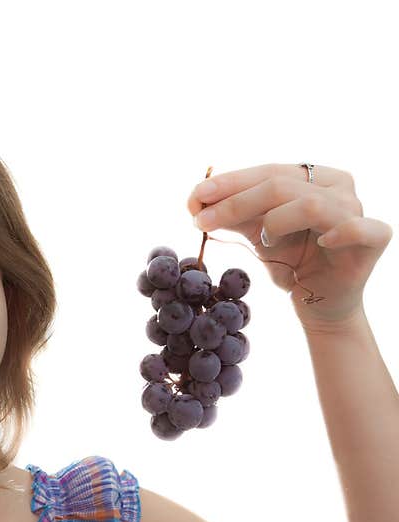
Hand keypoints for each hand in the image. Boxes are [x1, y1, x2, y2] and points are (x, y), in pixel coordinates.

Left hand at [186, 163, 392, 331]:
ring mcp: (357, 211)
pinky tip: (322, 241)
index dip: (229, 183)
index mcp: (312, 176)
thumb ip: (230, 213)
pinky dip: (339, 232)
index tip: (195, 197)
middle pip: (280, 185)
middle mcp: (338, 187)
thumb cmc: (288, 259)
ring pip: (309, 204)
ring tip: (262, 239)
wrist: (317, 302)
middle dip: (235, 203)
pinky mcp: (374, 239)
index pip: (267, 171)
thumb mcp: (254, 232)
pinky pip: (360, 229)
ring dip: (273, 221)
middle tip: (202, 221)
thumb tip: (195, 199)